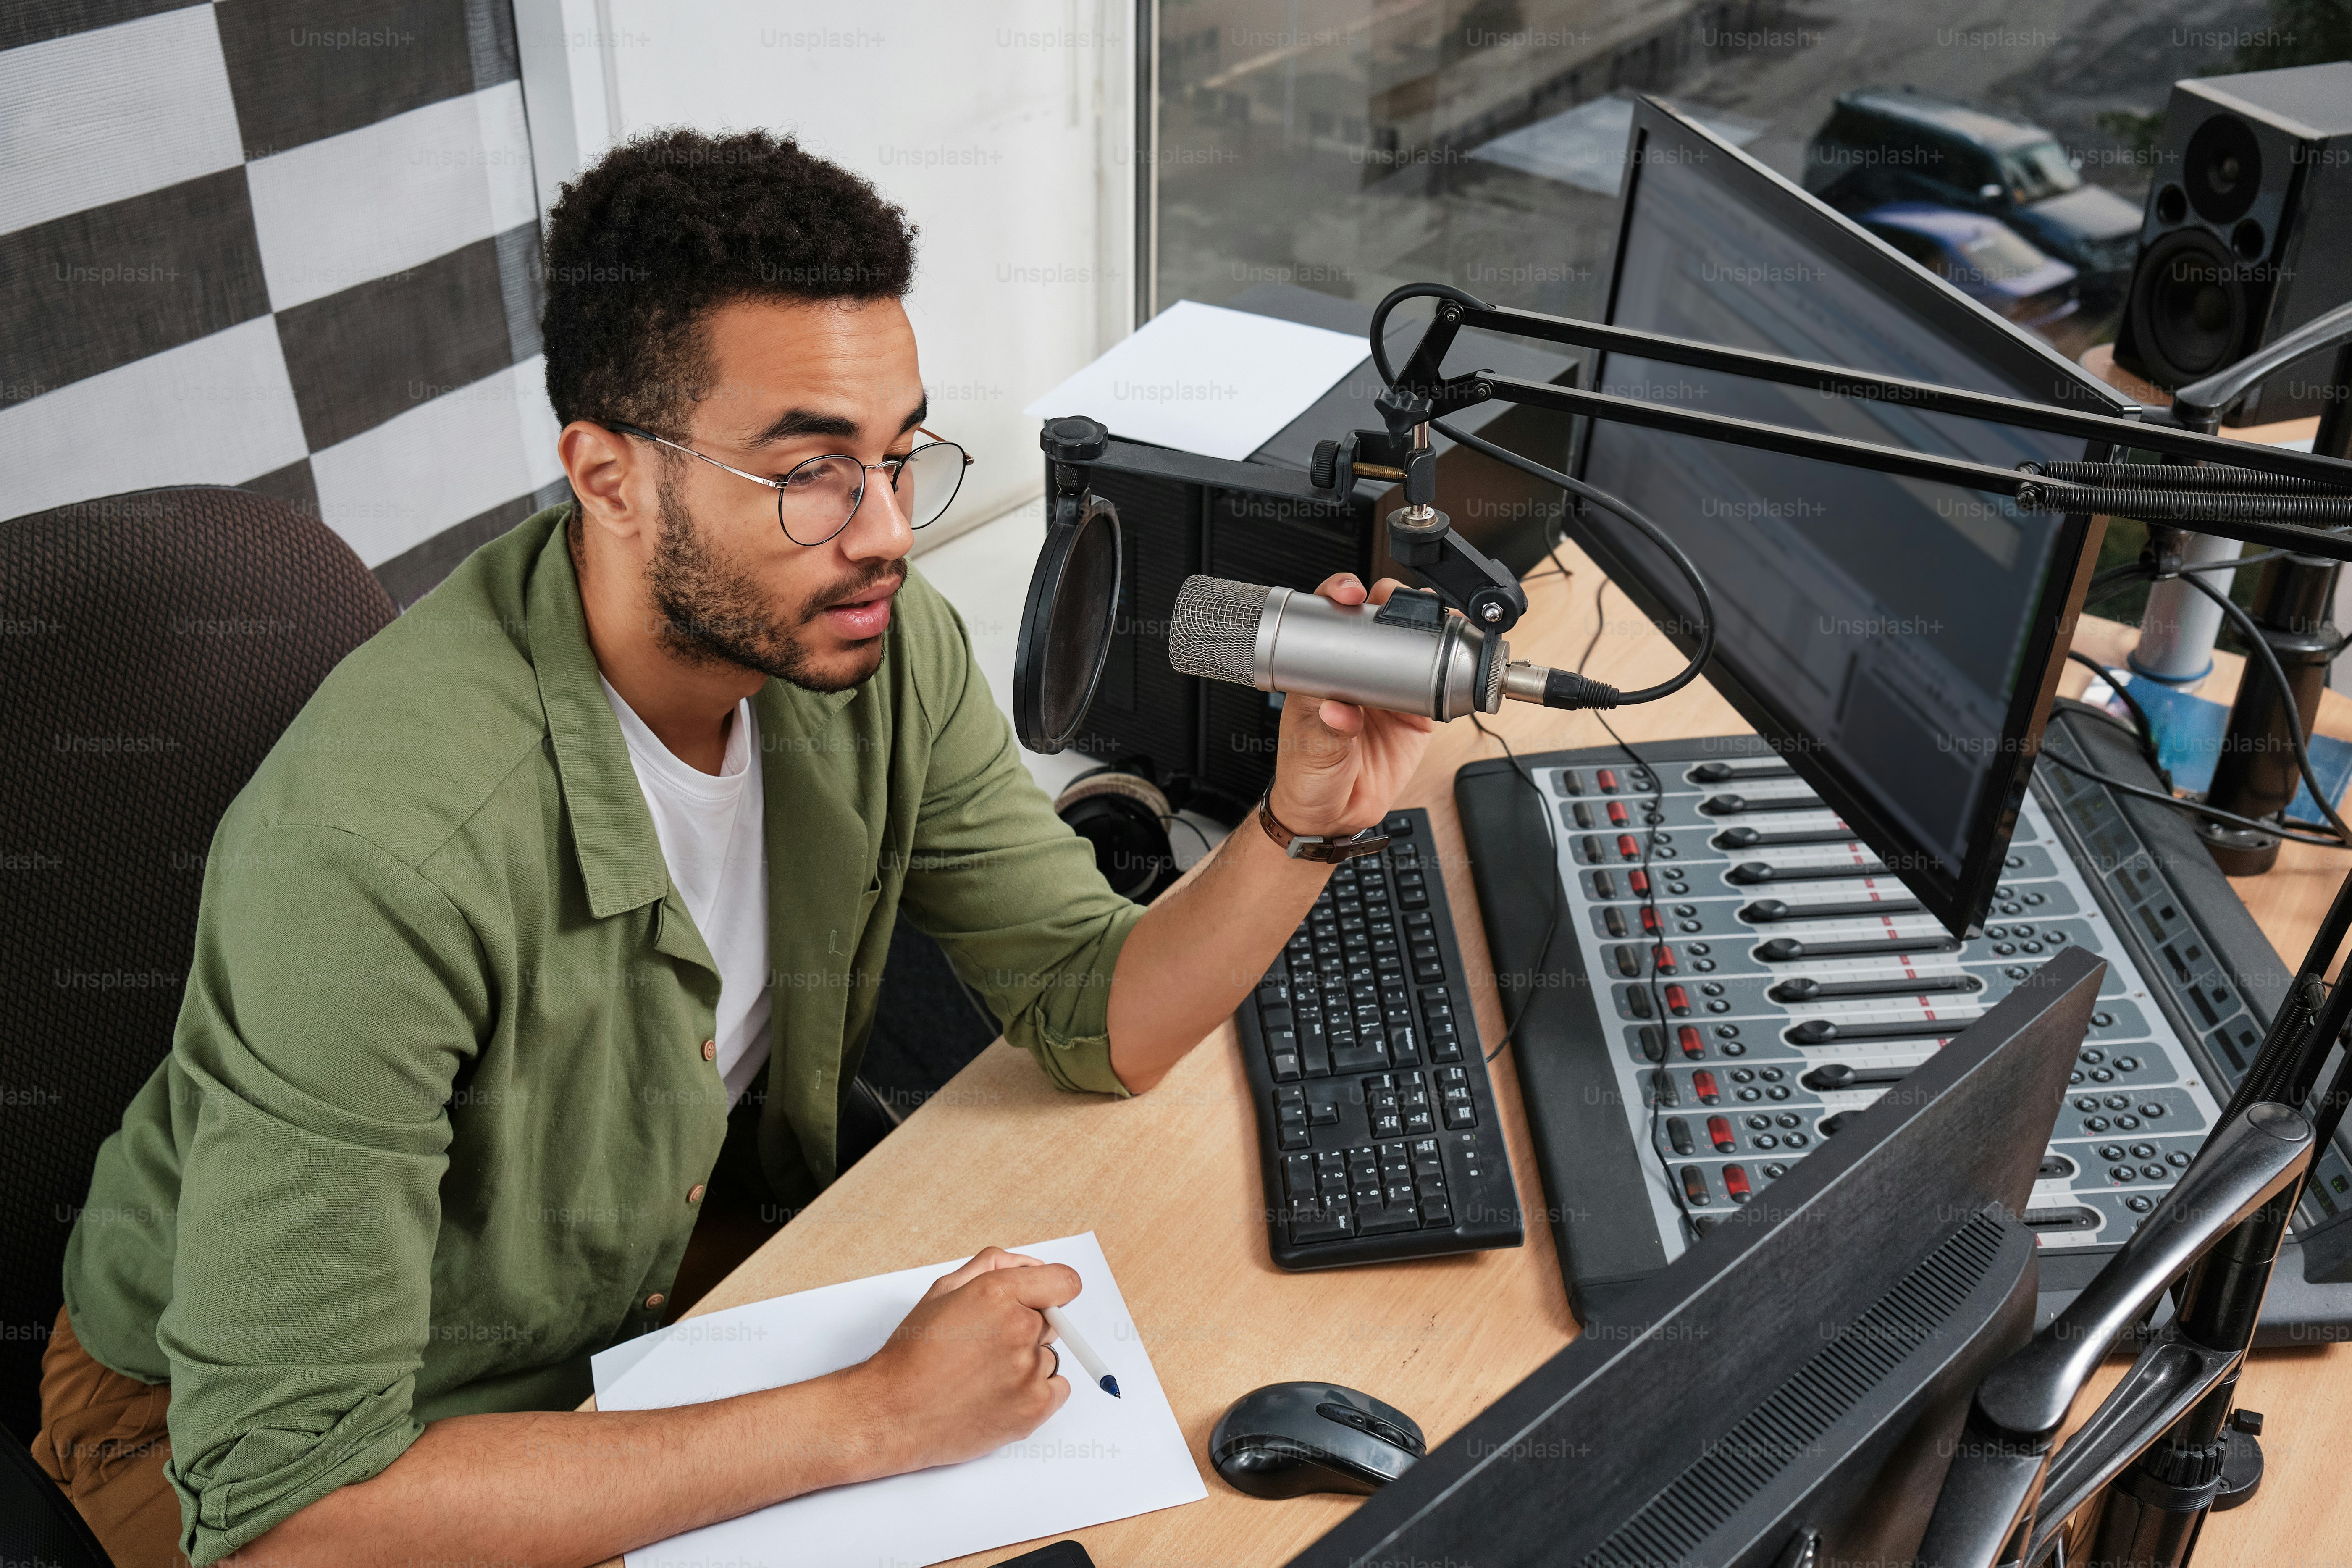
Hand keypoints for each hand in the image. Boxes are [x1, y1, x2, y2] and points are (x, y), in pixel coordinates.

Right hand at [849, 1246, 1076, 1473]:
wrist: (893, 1413)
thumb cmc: (914, 1353)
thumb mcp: (944, 1290)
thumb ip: (993, 1266)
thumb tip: (1032, 1266)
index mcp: (999, 1294)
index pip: (1065, 1282)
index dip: (1052, 1291)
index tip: (1041, 1302)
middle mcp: (1020, 1329)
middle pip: (1053, 1322)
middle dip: (1028, 1329)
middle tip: (987, 1347)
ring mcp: (1029, 1371)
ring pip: (1049, 1358)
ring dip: (1027, 1364)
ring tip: (984, 1376)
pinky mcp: (1034, 1408)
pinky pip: (1058, 1389)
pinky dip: (1036, 1393)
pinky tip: (999, 1396)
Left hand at [1265, 574, 1438, 837]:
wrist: (1335, 817)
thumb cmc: (1307, 777)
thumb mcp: (1310, 751)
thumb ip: (1326, 731)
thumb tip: (1339, 711)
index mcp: (1320, 670)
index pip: (1329, 619)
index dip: (1340, 596)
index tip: (1349, 594)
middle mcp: (1355, 672)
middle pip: (1376, 619)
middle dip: (1393, 599)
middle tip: (1402, 601)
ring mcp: (1389, 689)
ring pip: (1411, 644)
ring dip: (1428, 626)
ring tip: (1439, 620)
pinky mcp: (1416, 712)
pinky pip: (1438, 684)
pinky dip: (1452, 669)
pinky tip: (1459, 657)